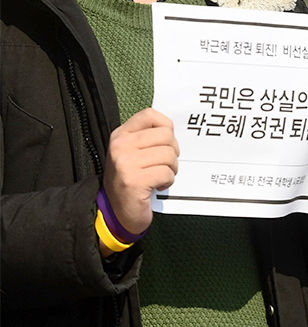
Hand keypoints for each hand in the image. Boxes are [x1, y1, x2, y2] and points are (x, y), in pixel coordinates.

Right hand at [100, 108, 179, 252]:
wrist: (116, 211)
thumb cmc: (132, 179)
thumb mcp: (133, 152)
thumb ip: (148, 137)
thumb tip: (172, 128)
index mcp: (120, 135)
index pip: (150, 114)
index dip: (166, 127)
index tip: (164, 142)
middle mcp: (120, 146)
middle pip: (166, 136)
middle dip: (172, 152)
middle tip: (163, 165)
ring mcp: (125, 163)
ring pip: (169, 155)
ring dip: (171, 169)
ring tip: (159, 176)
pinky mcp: (134, 181)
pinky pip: (166, 173)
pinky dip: (167, 181)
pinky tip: (156, 186)